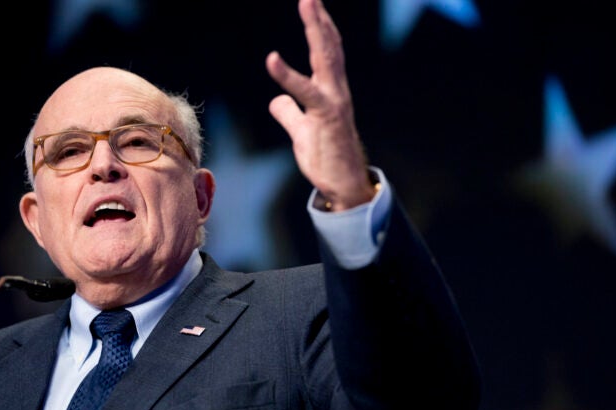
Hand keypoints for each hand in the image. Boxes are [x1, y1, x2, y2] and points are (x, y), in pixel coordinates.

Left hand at [266, 0, 375, 211]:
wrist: (343, 186)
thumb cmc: (326, 158)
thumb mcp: (301, 132)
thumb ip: (289, 113)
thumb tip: (277, 101)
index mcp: (330, 92)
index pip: (327, 53)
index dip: (320, 28)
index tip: (312, 5)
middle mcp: (336, 92)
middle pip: (329, 47)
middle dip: (320, 19)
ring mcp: (334, 103)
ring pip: (326, 59)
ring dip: (317, 29)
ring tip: (308, 3)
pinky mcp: (325, 118)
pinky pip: (306, 92)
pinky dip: (287, 75)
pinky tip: (272, 59)